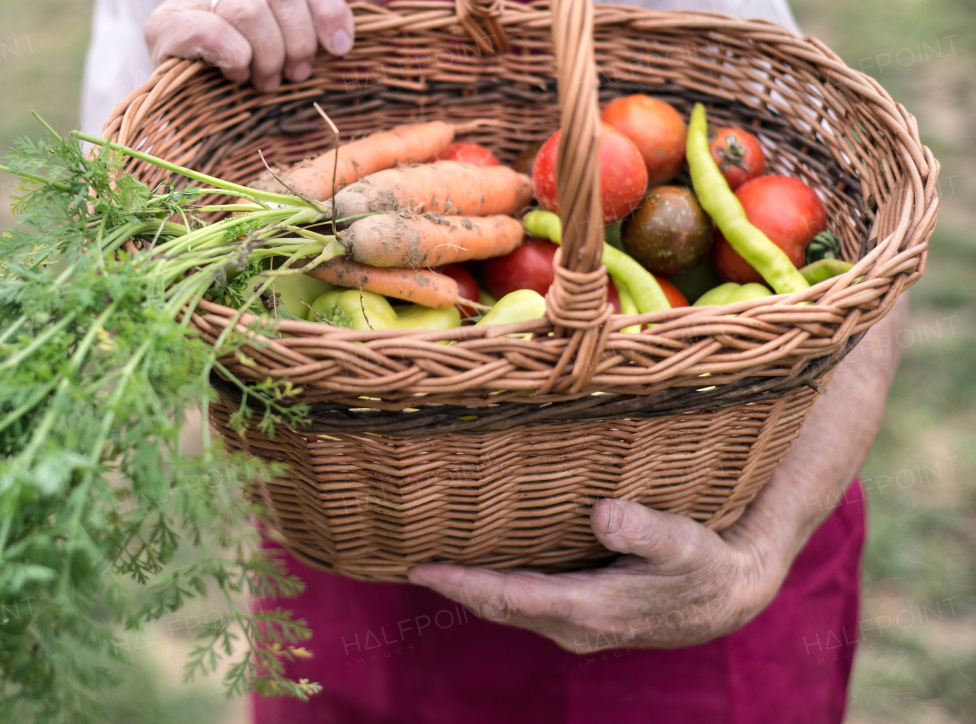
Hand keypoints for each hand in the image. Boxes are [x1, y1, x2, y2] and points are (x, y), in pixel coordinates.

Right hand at [144, 0, 397, 90]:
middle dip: (298, 39)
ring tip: (266, 82)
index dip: (329, 7)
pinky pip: (210, 30)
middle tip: (297, 75)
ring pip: (247, 8)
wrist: (177, 114)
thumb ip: (335, 7)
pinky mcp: (163, 28)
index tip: (341, 49)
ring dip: (268, 53)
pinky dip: (235, 56)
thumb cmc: (243, 77)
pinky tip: (237, 75)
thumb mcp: (295, 42)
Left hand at [409, 498, 781, 653]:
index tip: (419, 567)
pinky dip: (498, 586)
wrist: (731, 597)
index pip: (509, 597)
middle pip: (498, 605)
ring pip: (510, 606)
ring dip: (473, 587)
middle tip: (408, 557)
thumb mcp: (684, 543)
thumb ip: (645, 529)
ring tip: (435, 558)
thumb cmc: (706, 565)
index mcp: (590, 609)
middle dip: (454, 585)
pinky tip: (485, 563)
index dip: (462, 583)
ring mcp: (578, 624)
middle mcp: (575, 625)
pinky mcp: (584, 614)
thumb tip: (601, 513)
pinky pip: (527, 601)